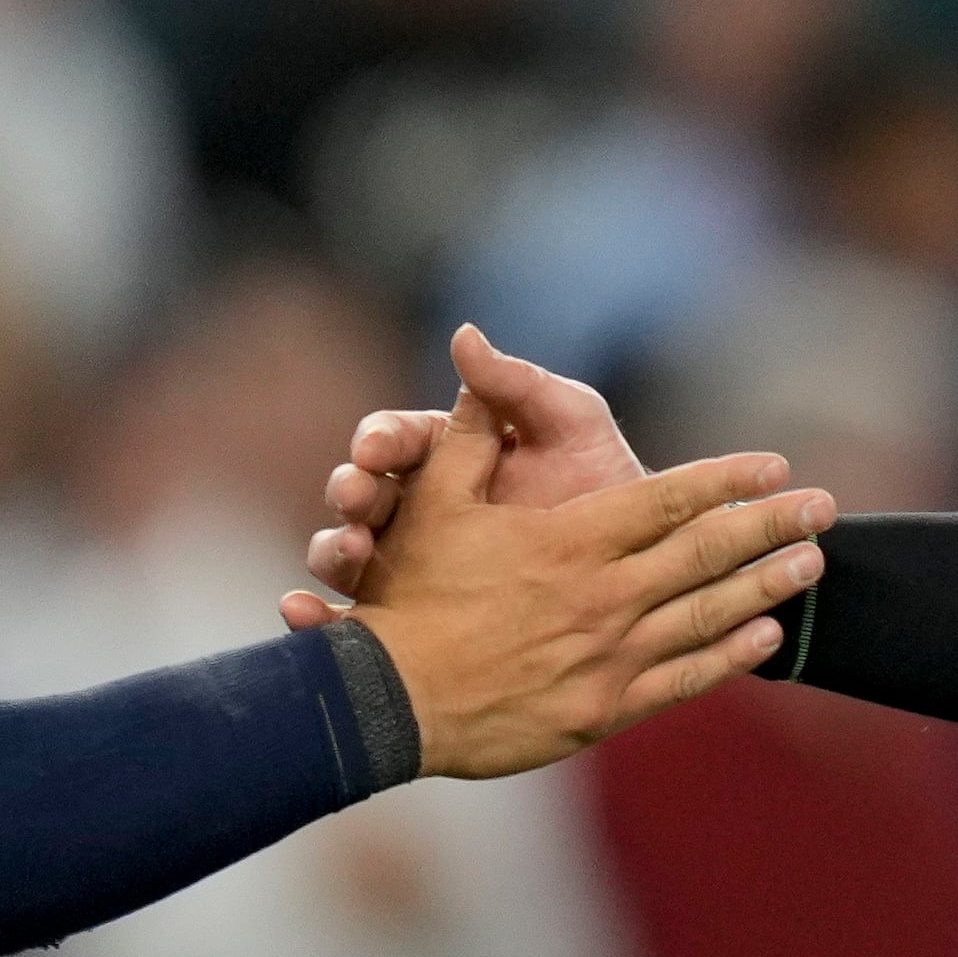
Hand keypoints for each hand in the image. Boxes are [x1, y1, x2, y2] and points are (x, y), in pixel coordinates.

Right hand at [283, 325, 644, 624]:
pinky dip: (324, 618)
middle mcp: (421, 509)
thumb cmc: (608, 486)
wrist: (648, 576)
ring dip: (335, 551)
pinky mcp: (410, 622)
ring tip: (347, 556)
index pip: (400, 439)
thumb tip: (464, 334)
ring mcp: (411, 568)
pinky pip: (361, 621)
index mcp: (451, 454)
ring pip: (353, 556)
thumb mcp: (571, 427)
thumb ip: (518, 384)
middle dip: (352, 494)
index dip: (382, 440)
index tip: (374, 448)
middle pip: (365, 497)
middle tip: (353, 500)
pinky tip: (310, 616)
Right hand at [341, 395, 829, 777]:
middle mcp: (604, 595)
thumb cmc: (411, 599)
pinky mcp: (604, 709)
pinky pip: (683, 679)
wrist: (390, 703)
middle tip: (826, 508)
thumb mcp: (435, 505)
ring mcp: (610, 656)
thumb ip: (466, 435)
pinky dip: (729, 655)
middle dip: (773, 527)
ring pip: (707, 615)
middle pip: (706, 553)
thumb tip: (470, 358)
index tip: (774, 467)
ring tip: (813, 564)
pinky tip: (765, 636)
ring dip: (767, 586)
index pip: (667, 500)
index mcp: (572, 541)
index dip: (725, 480)